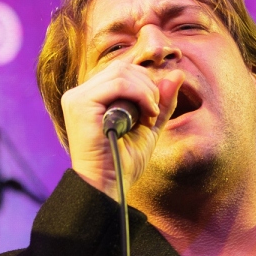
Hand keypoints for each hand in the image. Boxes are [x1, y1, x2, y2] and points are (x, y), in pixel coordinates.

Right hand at [62, 60, 183, 197]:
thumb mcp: (148, 127)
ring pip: (121, 72)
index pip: (122, 71)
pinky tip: (146, 115)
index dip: (145, 84)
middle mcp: (80, 94)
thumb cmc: (123, 164)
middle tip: (154, 114)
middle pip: (122, 67)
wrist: (108, 187)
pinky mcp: (80, 104)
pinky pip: (117, 83)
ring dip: (145, 92)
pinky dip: (139, 95)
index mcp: (91, 98)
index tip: (154, 111)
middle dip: (147, 87)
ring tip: (150, 116)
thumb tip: (178, 74)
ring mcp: (77, 98)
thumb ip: (161, 102)